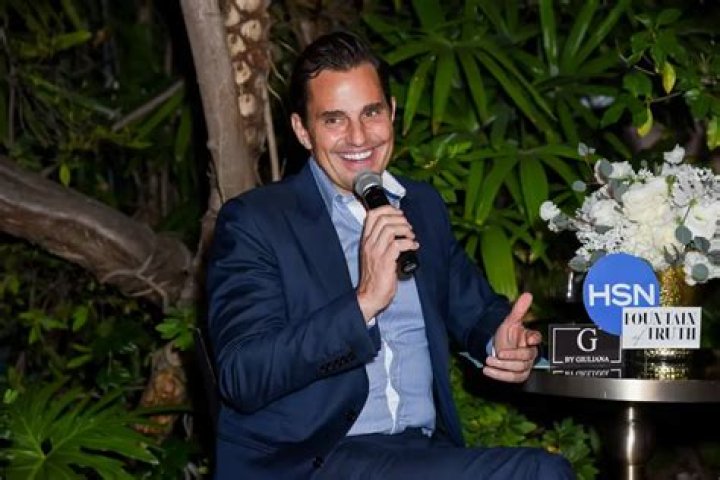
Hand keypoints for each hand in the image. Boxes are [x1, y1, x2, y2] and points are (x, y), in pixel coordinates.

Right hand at [356, 205, 417, 321]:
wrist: (369, 296)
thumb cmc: (374, 277)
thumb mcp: (373, 255)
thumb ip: (380, 242)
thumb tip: (397, 230)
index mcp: (366, 240)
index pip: (372, 215)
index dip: (388, 209)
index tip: (400, 214)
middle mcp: (369, 244)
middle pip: (383, 219)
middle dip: (400, 219)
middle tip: (409, 227)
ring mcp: (376, 252)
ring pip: (390, 229)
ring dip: (405, 230)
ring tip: (411, 236)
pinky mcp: (385, 261)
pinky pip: (398, 244)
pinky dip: (409, 242)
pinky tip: (413, 246)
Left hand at [483, 292, 540, 382]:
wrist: (499, 345)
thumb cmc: (508, 334)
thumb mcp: (510, 320)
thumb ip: (519, 309)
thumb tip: (528, 295)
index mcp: (529, 338)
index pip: (536, 338)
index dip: (533, 339)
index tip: (528, 339)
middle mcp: (529, 353)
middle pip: (526, 357)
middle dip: (511, 356)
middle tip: (498, 353)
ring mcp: (525, 365)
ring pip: (519, 369)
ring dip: (503, 366)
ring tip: (489, 361)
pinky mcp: (518, 375)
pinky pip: (512, 378)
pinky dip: (499, 375)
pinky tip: (488, 371)